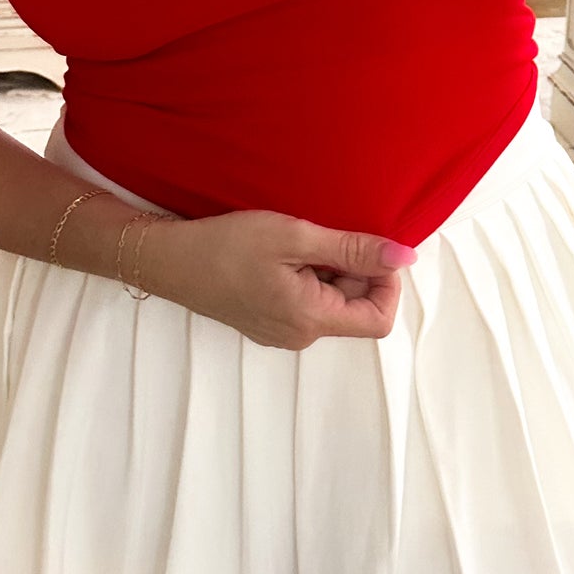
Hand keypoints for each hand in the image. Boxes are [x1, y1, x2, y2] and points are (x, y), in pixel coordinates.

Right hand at [140, 206, 414, 346]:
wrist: (169, 260)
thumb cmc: (227, 246)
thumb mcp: (295, 237)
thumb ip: (353, 249)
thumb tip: (404, 257)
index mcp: (311, 320)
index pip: (379, 319)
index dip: (387, 283)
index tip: (369, 248)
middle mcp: (300, 336)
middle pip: (356, 310)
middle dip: (355, 271)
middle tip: (325, 237)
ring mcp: (283, 333)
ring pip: (332, 304)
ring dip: (330, 272)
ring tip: (299, 244)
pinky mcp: (269, 323)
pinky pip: (308, 304)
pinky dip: (310, 278)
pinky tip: (284, 256)